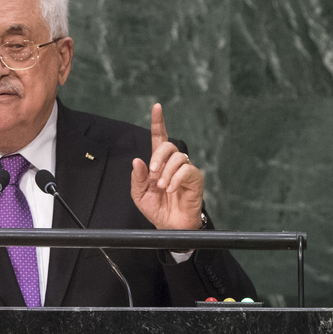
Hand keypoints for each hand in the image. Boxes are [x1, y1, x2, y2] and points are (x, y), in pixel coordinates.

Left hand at [131, 103, 204, 230]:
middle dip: (158, 156)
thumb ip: (137, 178)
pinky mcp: (195, 179)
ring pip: (178, 157)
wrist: (169, 225)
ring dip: (166, 171)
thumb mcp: (139, 195)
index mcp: (158, 163)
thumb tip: (137, 161)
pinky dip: (176, 179)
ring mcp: (185, 170)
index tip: (156, 107)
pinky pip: (187, 170)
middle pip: (168, 145)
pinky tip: (171, 189)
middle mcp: (172, 163)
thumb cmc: (156, 209)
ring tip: (162, 187)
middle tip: (153, 173)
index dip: (158, 122)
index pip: (159, 138)